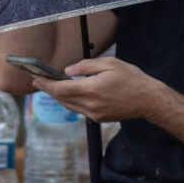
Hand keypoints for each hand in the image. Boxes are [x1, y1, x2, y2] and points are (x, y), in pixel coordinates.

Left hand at [40, 55, 164, 122]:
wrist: (148, 100)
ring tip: (51, 87)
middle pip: (61, 99)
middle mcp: (89, 105)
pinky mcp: (99, 118)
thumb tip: (68, 70)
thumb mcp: (109, 64)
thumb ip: (85, 66)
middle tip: (38, 81)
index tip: (35, 79)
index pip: (60, 89)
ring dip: (59, 96)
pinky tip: (70, 94)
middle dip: (49, 90)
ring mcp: (94, 114)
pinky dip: (71, 101)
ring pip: (69, 106)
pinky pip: (79, 110)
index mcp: (91, 90)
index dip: (45, 84)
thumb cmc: (131, 79)